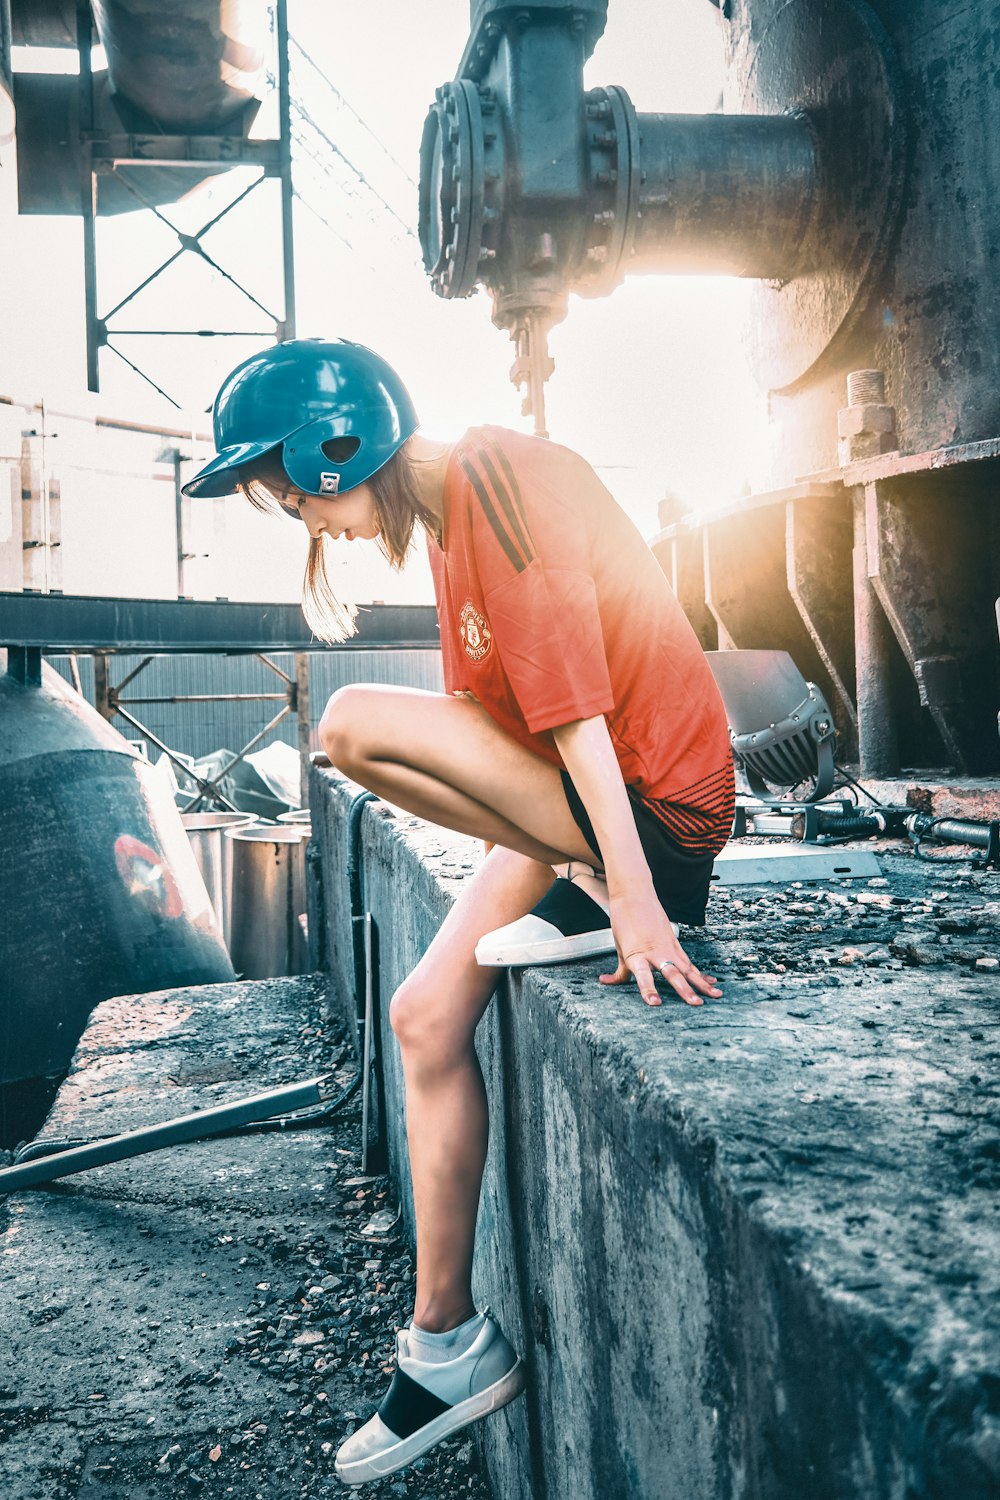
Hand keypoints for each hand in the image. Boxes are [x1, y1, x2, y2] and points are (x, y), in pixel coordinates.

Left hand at [599, 888, 721, 1007]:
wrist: (634, 896)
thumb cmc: (623, 921)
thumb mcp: (619, 948)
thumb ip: (619, 971)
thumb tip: (605, 981)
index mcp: (637, 955)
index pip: (642, 975)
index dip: (648, 989)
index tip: (655, 1003)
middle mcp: (656, 953)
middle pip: (673, 974)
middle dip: (685, 990)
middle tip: (696, 1003)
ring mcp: (669, 948)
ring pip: (687, 969)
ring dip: (701, 984)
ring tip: (715, 996)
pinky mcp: (675, 945)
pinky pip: (689, 963)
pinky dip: (700, 974)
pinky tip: (712, 983)